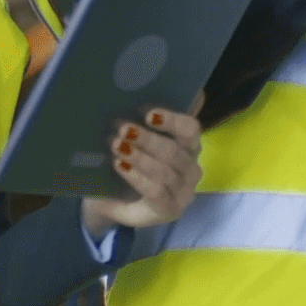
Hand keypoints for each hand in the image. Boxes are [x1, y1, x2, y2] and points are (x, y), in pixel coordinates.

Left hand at [80, 106, 204, 236]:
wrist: (113, 201)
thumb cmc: (131, 165)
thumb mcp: (137, 143)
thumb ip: (144, 123)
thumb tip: (141, 94)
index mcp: (190, 148)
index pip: (191, 129)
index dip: (173, 120)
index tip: (148, 114)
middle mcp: (192, 169)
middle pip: (174, 151)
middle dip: (148, 139)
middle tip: (123, 129)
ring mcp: (184, 193)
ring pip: (165, 172)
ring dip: (140, 157)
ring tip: (117, 147)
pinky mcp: (171, 210)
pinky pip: (156, 191)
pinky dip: (137, 177)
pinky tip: (121, 166)